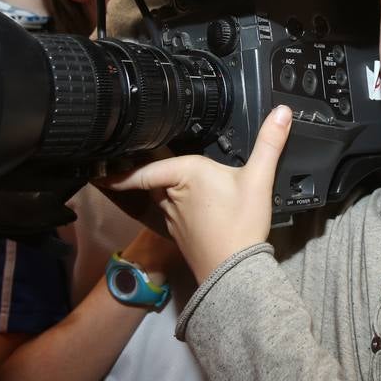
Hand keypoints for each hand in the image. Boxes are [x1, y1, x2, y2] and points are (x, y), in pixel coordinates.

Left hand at [98, 106, 292, 281]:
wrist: (234, 270)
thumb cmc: (241, 224)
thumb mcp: (259, 178)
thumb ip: (270, 142)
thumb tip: (282, 111)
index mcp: (185, 173)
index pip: (144, 166)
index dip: (119, 168)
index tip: (97, 161)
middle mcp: (171, 193)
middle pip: (153, 175)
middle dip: (145, 170)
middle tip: (128, 155)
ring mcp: (172, 216)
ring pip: (159, 194)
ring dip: (158, 187)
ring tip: (155, 175)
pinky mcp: (178, 233)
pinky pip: (168, 212)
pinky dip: (171, 205)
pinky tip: (187, 204)